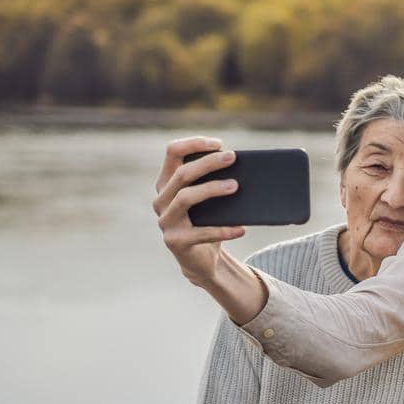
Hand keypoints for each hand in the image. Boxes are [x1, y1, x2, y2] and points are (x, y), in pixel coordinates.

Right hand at [152, 137, 266, 322]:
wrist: (202, 260)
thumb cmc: (208, 222)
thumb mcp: (209, 199)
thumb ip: (214, 181)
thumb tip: (240, 166)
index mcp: (167, 183)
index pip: (172, 152)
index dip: (194, 144)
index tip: (219, 144)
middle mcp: (161, 200)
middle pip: (182, 174)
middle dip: (208, 163)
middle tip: (232, 157)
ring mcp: (166, 222)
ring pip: (186, 198)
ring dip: (211, 189)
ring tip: (235, 186)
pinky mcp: (175, 242)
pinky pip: (201, 233)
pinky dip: (224, 230)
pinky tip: (242, 228)